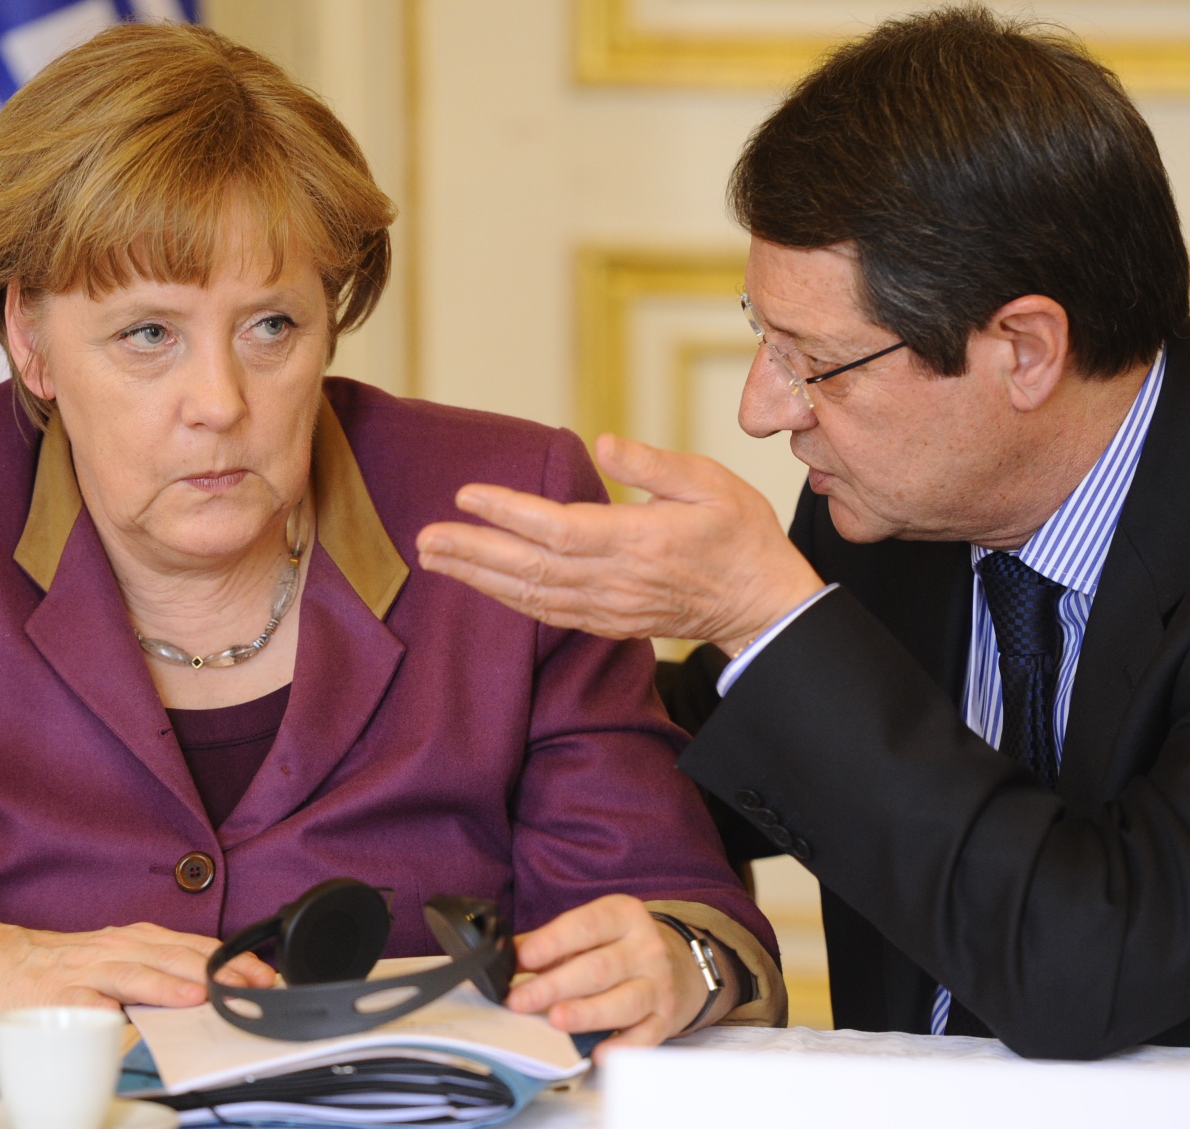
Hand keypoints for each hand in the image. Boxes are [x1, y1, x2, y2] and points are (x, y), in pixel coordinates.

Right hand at [0, 920, 276, 1012]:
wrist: (2, 963)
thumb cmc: (69, 966)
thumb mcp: (122, 956)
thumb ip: (162, 967)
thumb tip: (215, 986)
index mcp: (137, 940)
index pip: (196, 947)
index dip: (233, 961)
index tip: (265, 976)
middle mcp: (118, 950)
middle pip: (174, 957)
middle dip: (217, 972)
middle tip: (250, 986)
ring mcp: (88, 973)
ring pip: (133, 974)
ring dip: (167, 985)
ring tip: (197, 996)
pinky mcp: (57, 998)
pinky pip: (83, 1005)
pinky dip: (103, 1012)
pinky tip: (120, 1020)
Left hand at [416, 434, 823, 650]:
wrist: (764, 606)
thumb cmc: (741, 536)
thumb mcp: (711, 483)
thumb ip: (652, 464)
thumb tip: (602, 443)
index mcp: (641, 541)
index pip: (559, 529)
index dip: (508, 513)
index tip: (466, 495)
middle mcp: (617, 581)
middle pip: (531, 568)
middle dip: (473, 552)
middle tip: (425, 538)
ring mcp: (610, 608)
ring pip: (532, 597)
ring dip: (479, 578)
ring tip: (436, 559)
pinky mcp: (609, 624)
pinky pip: (548, 615)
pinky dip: (509, 600)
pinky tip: (481, 584)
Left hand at [505, 895, 727, 1055]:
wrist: (670, 965)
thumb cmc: (613, 947)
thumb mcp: (586, 932)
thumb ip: (547, 943)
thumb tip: (504, 958)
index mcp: (623, 916)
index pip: (586, 926)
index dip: (553, 942)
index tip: (523, 959)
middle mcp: (646, 948)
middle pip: (599, 968)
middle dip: (556, 986)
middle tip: (520, 1001)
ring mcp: (659, 985)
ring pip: (625, 1002)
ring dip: (587, 1013)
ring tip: (556, 1020)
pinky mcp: (665, 1019)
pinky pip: (646, 1037)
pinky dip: (623, 1047)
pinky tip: (599, 1054)